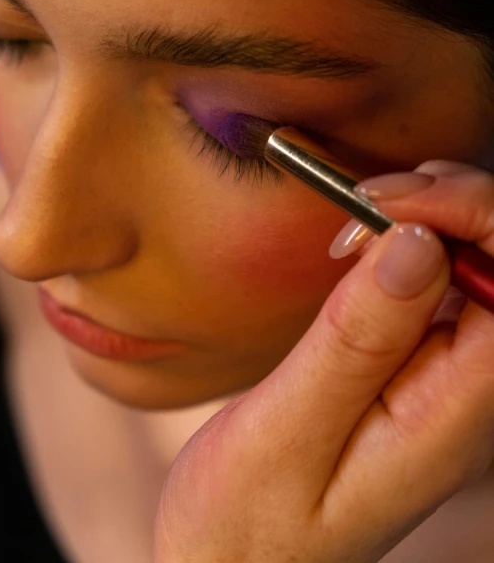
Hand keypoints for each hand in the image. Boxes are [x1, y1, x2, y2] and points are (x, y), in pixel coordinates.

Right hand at [153, 160, 493, 562]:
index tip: (384, 200)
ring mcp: (448, 383)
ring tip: (360, 214)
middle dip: (452, 206)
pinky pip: (440, 285)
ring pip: (476, 266)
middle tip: (364, 200)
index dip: (471, 216)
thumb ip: (357, 338)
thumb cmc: (248, 521)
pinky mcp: (417, 368)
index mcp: (457, 417)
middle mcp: (470, 397)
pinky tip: (364, 243)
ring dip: (431, 218)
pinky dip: (408, 242)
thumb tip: (419, 242)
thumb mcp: (289, 428)